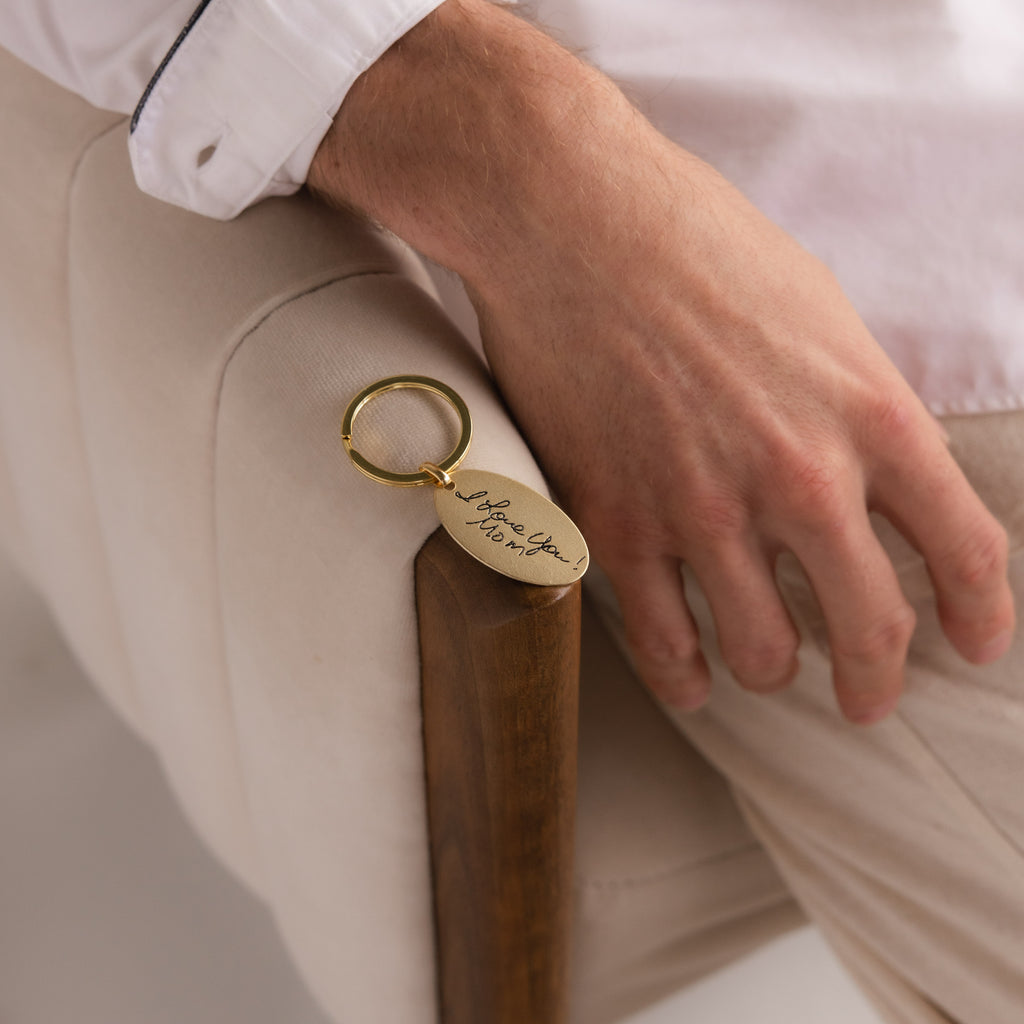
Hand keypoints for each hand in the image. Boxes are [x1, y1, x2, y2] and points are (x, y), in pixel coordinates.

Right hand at [310, 0, 1014, 722]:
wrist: (572, 218)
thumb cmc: (695, 244)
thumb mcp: (819, 309)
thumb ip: (857, 404)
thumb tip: (871, 471)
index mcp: (869, 412)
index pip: (965, 549)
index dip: (982, 615)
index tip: (972, 642)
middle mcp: (798, 474)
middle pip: (870, 629)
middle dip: (877, 682)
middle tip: (867, 697)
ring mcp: (703, 506)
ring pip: (764, 653)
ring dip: (772, 670)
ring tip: (764, 664)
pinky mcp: (617, 520)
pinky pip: (663, 641)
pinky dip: (684, 676)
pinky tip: (691, 677)